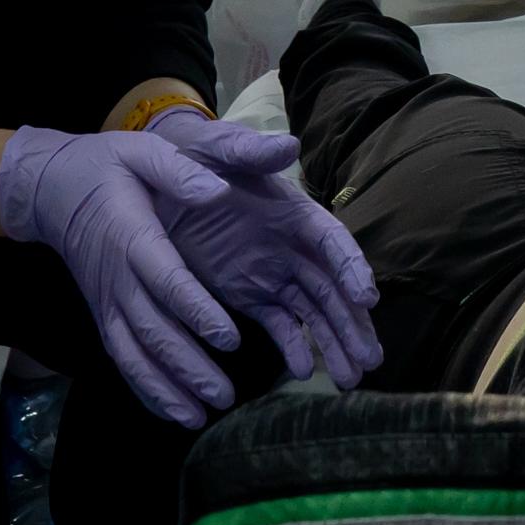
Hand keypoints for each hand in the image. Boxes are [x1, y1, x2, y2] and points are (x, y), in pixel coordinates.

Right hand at [0, 125, 243, 425]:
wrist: (50, 189)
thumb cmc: (105, 167)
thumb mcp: (140, 152)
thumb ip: (180, 171)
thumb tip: (217, 190)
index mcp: (132, 235)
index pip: (166, 280)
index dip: (196, 311)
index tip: (230, 337)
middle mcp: (116, 277)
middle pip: (151, 330)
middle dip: (188, 366)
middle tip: (225, 394)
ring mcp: (106, 301)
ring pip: (133, 354)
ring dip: (165, 388)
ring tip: (201, 415)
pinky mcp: (102, 314)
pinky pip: (121, 358)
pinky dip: (145, 388)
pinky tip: (173, 413)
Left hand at [145, 108, 383, 385]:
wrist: (154, 180)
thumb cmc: (191, 155)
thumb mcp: (214, 147)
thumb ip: (249, 151)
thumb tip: (290, 144)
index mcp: (292, 211)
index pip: (331, 241)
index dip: (352, 268)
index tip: (368, 300)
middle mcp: (291, 245)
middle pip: (332, 288)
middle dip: (353, 324)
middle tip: (371, 362)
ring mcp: (272, 272)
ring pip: (314, 313)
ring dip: (334, 344)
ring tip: (350, 380)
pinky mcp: (250, 294)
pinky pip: (279, 324)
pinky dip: (292, 347)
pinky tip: (302, 372)